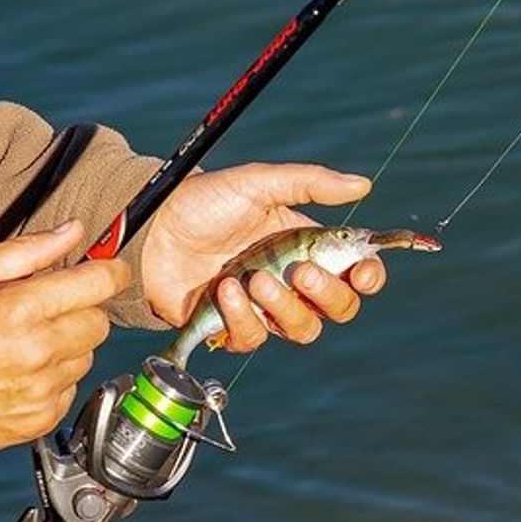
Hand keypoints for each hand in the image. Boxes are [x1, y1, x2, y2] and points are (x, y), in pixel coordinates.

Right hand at [0, 221, 128, 455]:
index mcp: (20, 308)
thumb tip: (74, 230)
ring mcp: (43, 387)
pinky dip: (56, 378)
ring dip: (69, 346)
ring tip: (29, 345)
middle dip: (82, 310)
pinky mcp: (44, 416)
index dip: (111, 272)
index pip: (98, 283)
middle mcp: (38, 349)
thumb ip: (28, 250)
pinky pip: (72, 387)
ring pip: (88, 355)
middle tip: (50, 311)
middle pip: (100, 322)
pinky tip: (24, 373)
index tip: (111, 270)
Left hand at [141, 163, 386, 351]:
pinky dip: (242, 317)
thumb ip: (310, 183)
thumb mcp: (258, 184)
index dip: (368, 278)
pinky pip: (254, 338)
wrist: (152, 228)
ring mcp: (264, 307)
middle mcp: (292, 281)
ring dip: (284, 306)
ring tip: (255, 278)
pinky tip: (225, 290)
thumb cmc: (205, 202)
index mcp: (308, 247)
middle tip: (301, 270)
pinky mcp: (232, 326)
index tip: (363, 271)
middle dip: (328, 294)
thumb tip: (363, 185)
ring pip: (302, 330)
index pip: (356, 274)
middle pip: (339, 309)